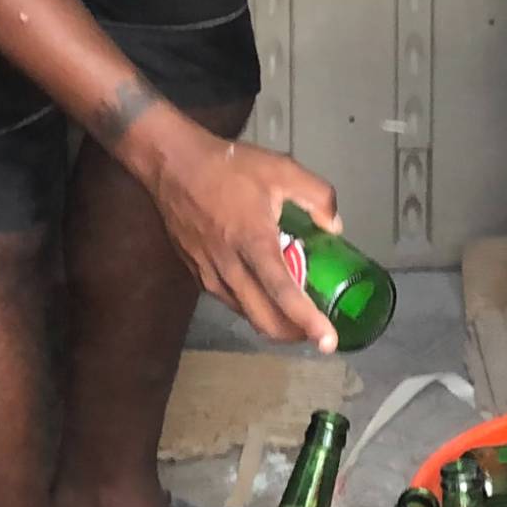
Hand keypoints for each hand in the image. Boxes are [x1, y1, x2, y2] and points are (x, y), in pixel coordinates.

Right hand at [137, 121, 343, 350]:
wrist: (172, 164)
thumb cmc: (228, 166)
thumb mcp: (282, 169)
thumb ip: (318, 196)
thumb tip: (335, 226)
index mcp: (253, 241)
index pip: (283, 292)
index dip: (308, 320)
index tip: (328, 342)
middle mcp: (229, 266)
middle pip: (263, 317)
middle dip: (292, 333)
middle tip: (315, 333)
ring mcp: (208, 272)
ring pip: (244, 313)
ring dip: (271, 322)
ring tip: (294, 318)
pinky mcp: (195, 272)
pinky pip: (228, 300)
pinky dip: (250, 307)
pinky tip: (263, 296)